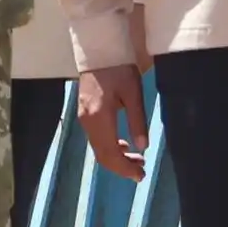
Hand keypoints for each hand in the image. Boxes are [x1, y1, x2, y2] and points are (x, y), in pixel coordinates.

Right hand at [76, 61, 150, 180]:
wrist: (98, 50)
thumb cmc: (119, 69)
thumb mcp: (134, 94)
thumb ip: (137, 121)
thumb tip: (143, 148)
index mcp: (100, 118)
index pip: (110, 153)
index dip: (125, 168)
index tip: (141, 176)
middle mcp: (88, 122)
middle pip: (102, 155)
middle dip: (121, 167)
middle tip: (141, 173)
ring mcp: (84, 118)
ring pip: (98, 148)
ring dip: (117, 158)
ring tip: (137, 160)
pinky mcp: (85, 114)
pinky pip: (96, 139)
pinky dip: (110, 147)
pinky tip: (124, 145)